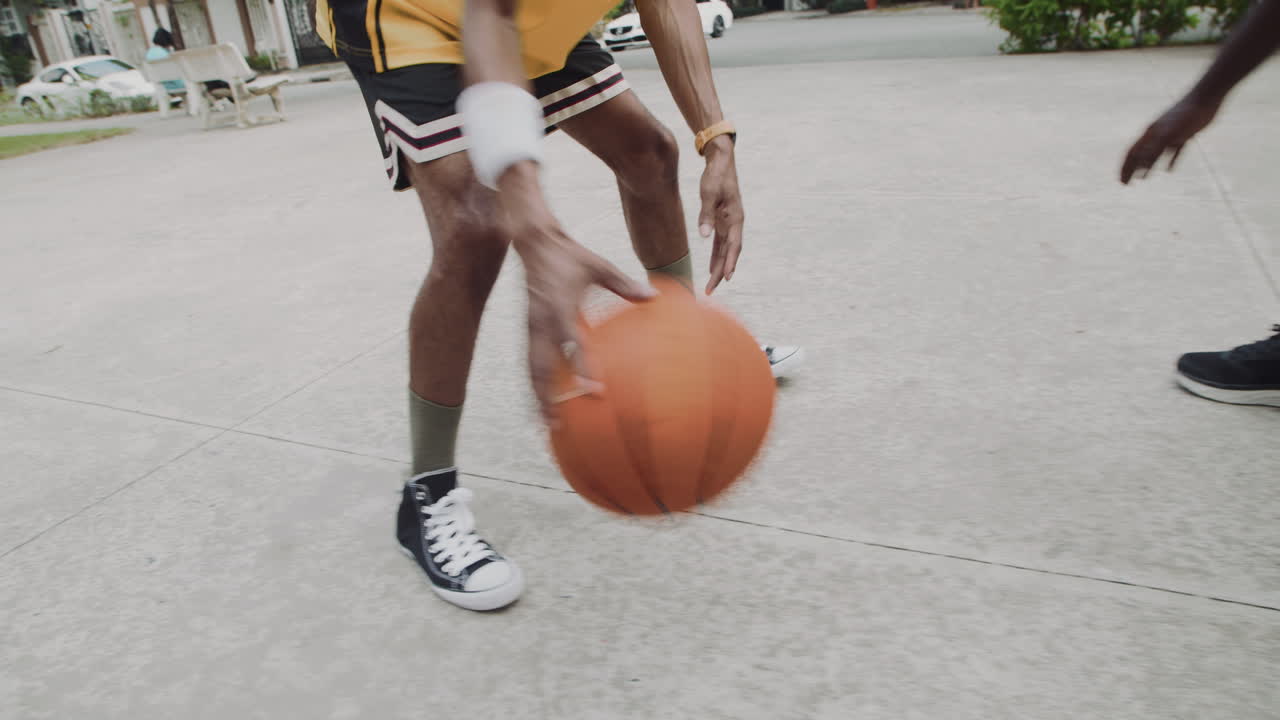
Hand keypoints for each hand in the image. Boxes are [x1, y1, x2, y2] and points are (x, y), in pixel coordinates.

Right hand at [500, 165, 656, 426]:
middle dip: (547, 399)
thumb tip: (653, 297)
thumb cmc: (571, 256)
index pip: (571, 344)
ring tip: (545, 426)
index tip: (594, 392)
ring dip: (536, 398)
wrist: (535, 244)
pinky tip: (543, 403)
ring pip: (531, 371)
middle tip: (557, 425)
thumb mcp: (599, 265)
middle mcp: (541, 324)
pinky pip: (529, 362)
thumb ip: (624, 284)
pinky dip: (534, 384)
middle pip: (541, 369)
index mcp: (559, 309)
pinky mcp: (527, 330)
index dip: (582, 369)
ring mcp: (530, 329)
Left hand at [697, 137, 744, 294]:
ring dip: (718, 267)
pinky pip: (720, 243)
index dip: (729, 263)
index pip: (733, 246)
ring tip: (710, 285)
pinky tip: (711, 267)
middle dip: (721, 273)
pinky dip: (716, 255)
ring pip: (725, 251)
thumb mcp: (709, 194)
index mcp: (735, 218)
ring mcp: (729, 223)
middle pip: (729, 253)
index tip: (725, 279)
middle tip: (710, 290)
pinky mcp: (723, 220)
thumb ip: (706, 215)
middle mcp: (735, 223)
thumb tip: (704, 237)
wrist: (721, 160)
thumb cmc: (715, 175)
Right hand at [1120, 94, 1221, 183]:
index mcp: (1150, 133)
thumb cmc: (1187, 114)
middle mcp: (1157, 134)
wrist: (1206, 98)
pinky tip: (1169, 170)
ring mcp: (1170, 134)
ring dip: (1147, 167)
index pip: (1132, 153)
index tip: (1121, 181)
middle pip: (1140, 154)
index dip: (1125, 168)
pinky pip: (1174, 151)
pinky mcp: (1185, 135)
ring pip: (1155, 154)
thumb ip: (1155, 146)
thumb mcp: (1169, 132)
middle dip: (1131, 169)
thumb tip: (1140, 161)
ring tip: (1143, 179)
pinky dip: (1170, 161)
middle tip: (1126, 184)